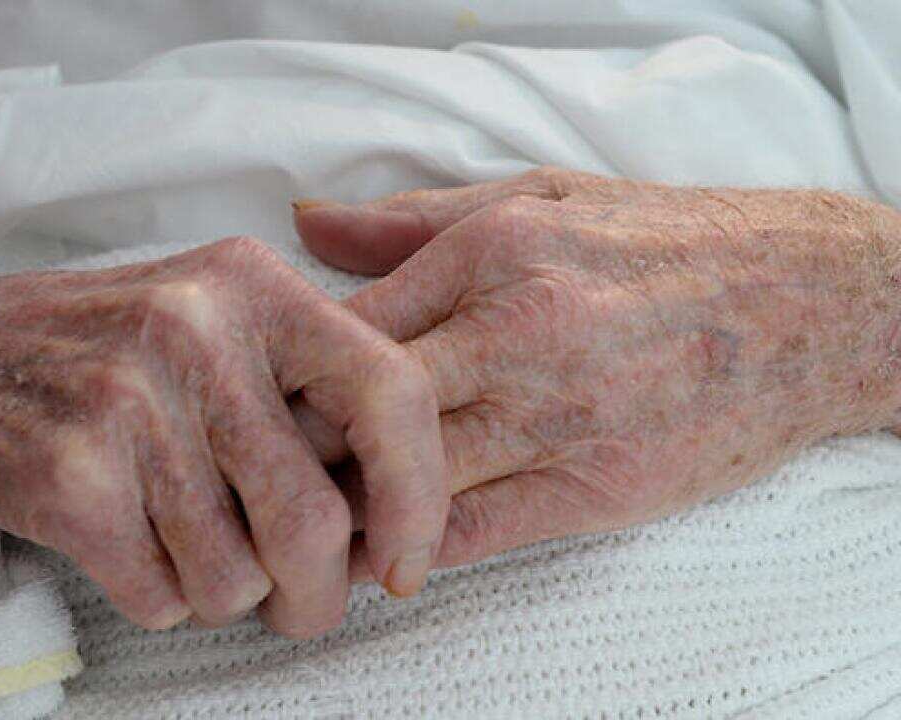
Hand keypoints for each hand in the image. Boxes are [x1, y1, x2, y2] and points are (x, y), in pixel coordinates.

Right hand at [0, 237, 446, 636]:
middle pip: (315, 518)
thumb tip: (397, 509)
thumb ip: (301, 387)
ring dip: (219, 593)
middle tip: (295, 601)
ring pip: (236, 577)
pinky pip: (160, 597)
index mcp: (248, 281)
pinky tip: (120, 546)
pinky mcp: (64, 475)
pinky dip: (153, 598)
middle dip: (316, 593)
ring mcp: (122, 399)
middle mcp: (192, 326)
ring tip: (177, 544)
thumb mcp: (201, 319)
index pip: (392, 392)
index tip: (402, 564)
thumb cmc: (85, 351)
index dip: (419, 498)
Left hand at [293, 168, 900, 575]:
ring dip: (345, 505)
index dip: (289, 369)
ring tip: (310, 516)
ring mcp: (559, 418)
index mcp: (493, 252)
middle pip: (360, 408)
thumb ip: (413, 222)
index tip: (270, 393)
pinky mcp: (597, 490)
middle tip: (269, 465)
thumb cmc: (667, 244)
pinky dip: (412, 548)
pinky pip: (473, 534)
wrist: (813, 306)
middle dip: (300, 444)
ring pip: (406, 480)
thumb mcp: (541, 198)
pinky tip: (382, 548)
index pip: (345, 326)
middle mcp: (518, 333)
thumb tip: (307, 224)